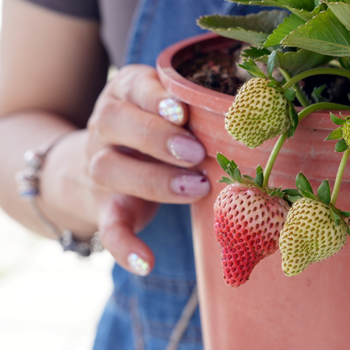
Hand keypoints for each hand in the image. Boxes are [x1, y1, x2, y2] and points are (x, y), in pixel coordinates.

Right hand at [83, 65, 211, 274]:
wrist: (95, 167)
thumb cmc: (159, 129)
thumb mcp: (170, 108)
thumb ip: (197, 107)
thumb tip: (255, 112)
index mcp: (126, 94)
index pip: (133, 87)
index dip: (156, 99)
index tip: (183, 112)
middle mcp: (105, 126)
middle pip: (114, 123)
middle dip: (157, 137)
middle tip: (196, 153)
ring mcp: (100, 168)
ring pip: (108, 169)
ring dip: (153, 180)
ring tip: (196, 188)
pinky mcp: (105, 209)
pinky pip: (107, 229)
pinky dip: (125, 248)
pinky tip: (147, 262)